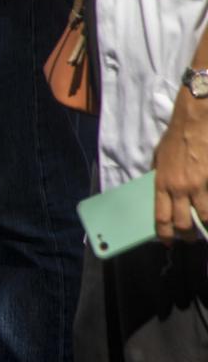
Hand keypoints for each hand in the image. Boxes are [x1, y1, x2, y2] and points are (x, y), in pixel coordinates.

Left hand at [154, 90, 207, 241]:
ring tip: (207, 229)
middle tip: (191, 239)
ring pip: (203, 215)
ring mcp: (198, 184)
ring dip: (205, 226)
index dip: (165, 233)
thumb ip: (159, 175)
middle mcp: (178, 188)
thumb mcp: (158, 157)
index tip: (168, 241)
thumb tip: (160, 188)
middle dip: (187, 235)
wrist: (196, 119)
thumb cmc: (175, 136)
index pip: (161, 217)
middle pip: (182, 222)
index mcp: (161, 184)